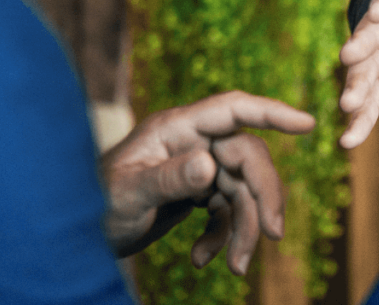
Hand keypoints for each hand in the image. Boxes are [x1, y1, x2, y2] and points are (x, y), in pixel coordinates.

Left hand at [100, 90, 315, 274]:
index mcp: (176, 128)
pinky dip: (222, 235)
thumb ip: (168, 178)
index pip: (233, 110)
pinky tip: (203, 260)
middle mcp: (192, 141)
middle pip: (246, 157)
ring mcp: (195, 165)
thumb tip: (209, 167)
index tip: (308, 124)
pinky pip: (225, 209)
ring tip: (234, 269)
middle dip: (262, 196)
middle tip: (272, 235)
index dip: (272, 112)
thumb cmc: (89, 205)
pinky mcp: (195, 191)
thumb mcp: (126, 195)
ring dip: (243, 227)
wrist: (70, 236)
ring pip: (241, 188)